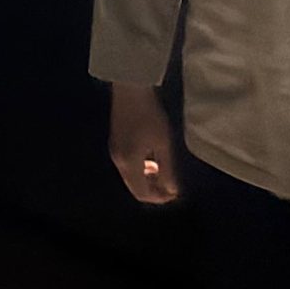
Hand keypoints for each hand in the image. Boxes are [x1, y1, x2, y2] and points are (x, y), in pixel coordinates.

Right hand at [108, 82, 182, 203]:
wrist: (130, 90)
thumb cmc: (150, 115)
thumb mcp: (164, 144)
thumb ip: (168, 170)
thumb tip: (172, 190)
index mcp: (129, 163)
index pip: (143, 193)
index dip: (160, 198)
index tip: (175, 193)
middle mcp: (119, 161)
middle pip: (135, 187)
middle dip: (153, 190)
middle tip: (171, 185)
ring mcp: (115, 152)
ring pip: (131, 177)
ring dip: (147, 179)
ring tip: (163, 170)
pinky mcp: (115, 143)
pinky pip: (127, 166)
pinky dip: (140, 169)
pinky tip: (151, 158)